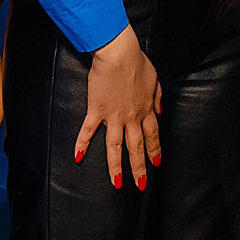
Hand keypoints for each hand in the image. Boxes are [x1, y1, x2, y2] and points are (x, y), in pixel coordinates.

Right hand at [80, 26, 161, 191]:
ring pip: (115, 147)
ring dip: (116, 167)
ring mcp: (114, 116)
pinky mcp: (97, 110)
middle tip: (140, 185)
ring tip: (117, 184)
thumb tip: (160, 113)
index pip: (152, 135)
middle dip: (139, 168)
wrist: (118, 54)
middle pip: (136, 147)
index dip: (154, 150)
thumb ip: (157, 98)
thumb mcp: (154, 79)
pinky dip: (82, 144)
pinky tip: (78, 157)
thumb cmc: (136, 62)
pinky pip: (89, 131)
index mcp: (146, 109)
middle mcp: (131, 117)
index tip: (156, 163)